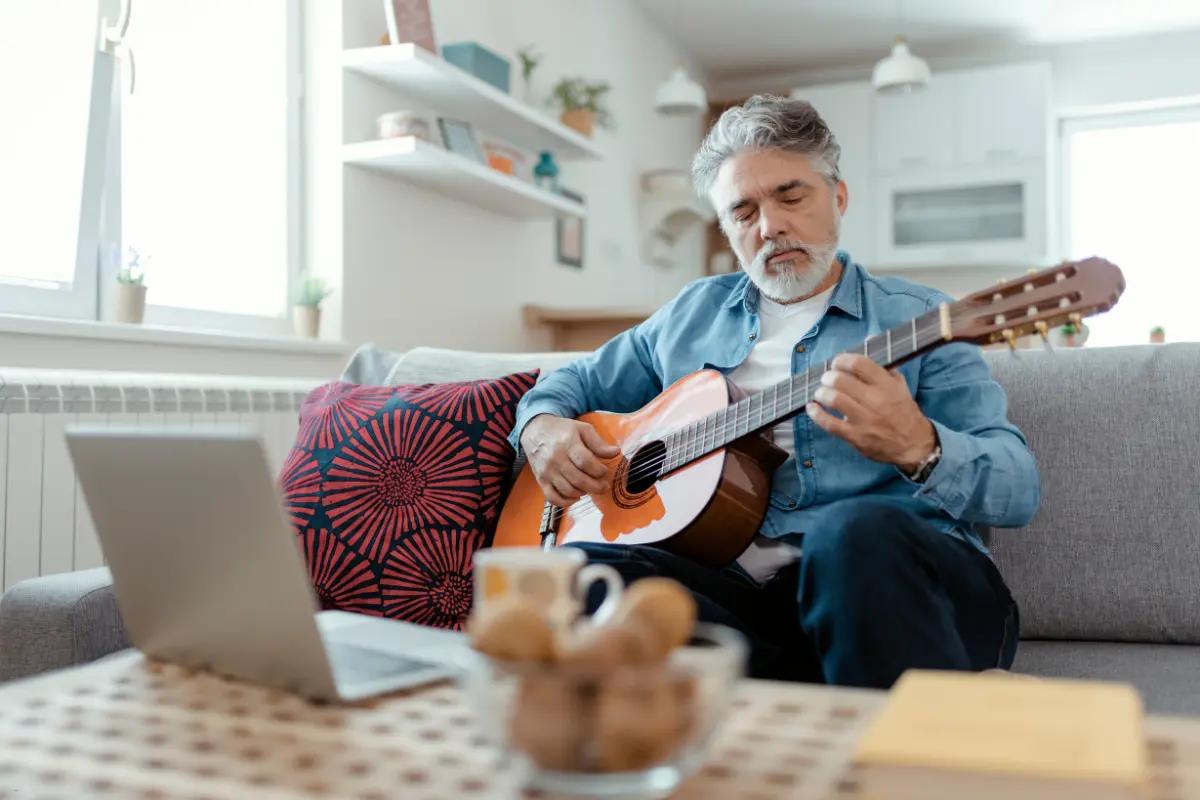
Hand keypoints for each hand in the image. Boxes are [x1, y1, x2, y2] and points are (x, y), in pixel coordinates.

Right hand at [519, 414, 620, 506]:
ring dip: (583, 492)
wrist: (534, 431)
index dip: (599, 470)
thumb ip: (598, 443)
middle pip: (579, 479)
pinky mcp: (540, 480)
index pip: (586, 462)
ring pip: (568, 490)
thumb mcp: (582, 429)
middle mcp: (556, 459)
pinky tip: (576, 497)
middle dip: (596, 486)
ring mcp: (547, 471)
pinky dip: (566, 502)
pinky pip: (552, 498)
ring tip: (590, 488)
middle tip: (604, 486)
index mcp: (568, 443)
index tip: (604, 471)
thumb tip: (615, 452)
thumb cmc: (561, 430)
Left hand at [805, 354, 935, 472]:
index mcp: (886, 385)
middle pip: (841, 381)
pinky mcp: (856, 436)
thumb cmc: (903, 410)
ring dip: (821, 393)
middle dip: (828, 377)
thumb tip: (869, 338)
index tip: (837, 362)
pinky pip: (830, 423)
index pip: (859, 364)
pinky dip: (816, 414)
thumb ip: (883, 363)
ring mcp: (864, 419)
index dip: (842, 360)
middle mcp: (875, 400)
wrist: (913, 443)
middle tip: (826, 379)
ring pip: (834, 400)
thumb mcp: (899, 384)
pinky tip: (812, 408)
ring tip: (820, 392)